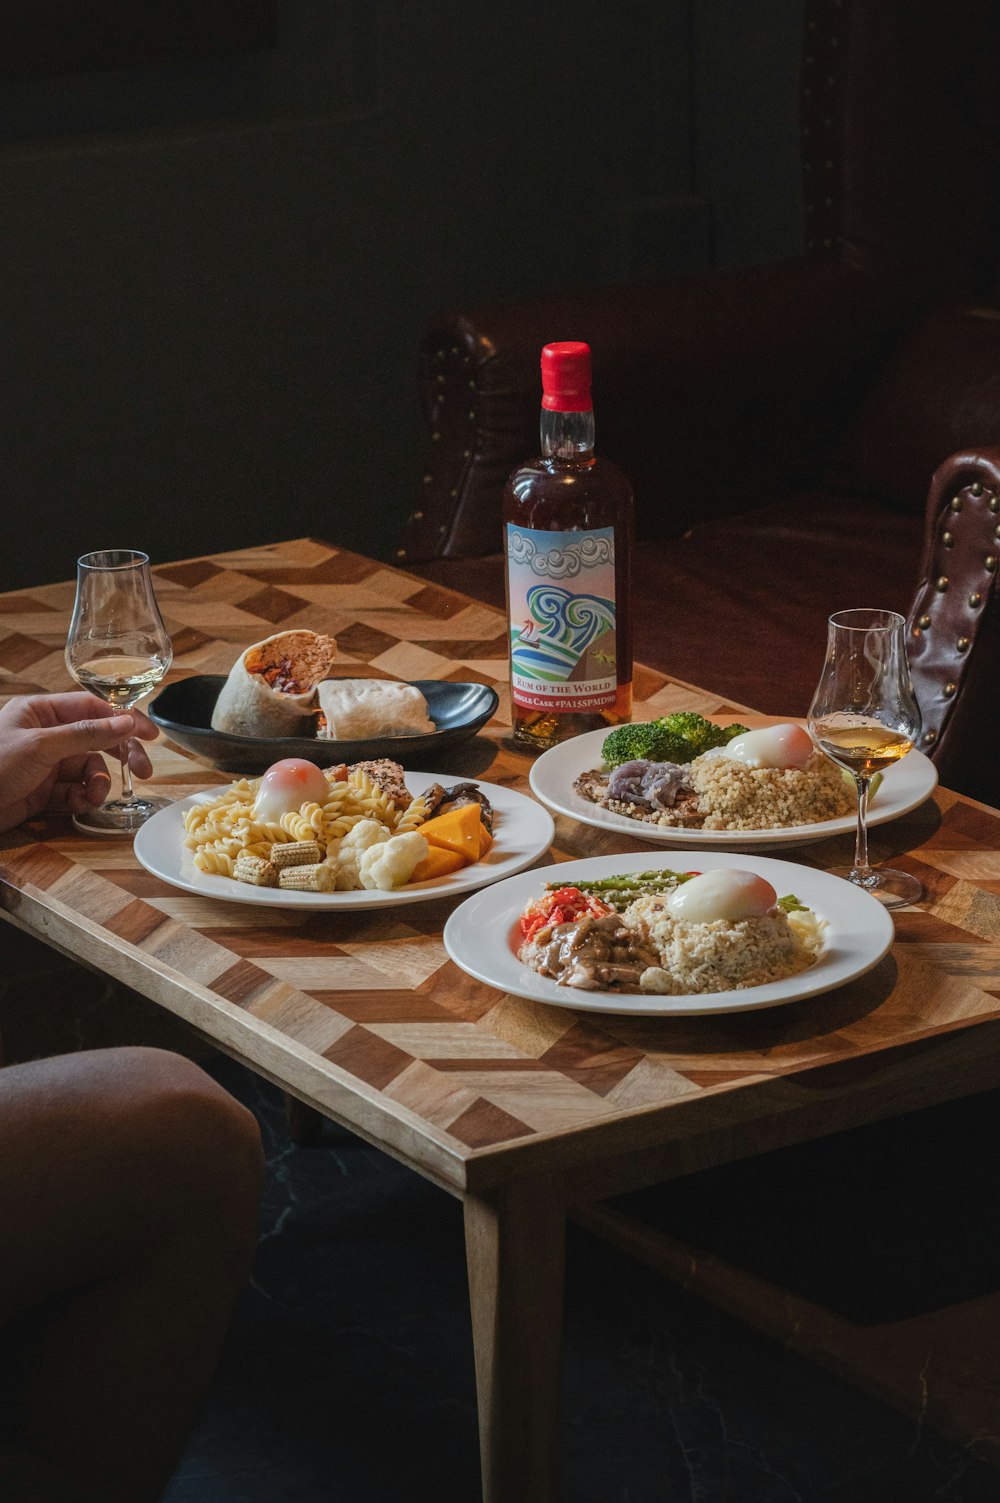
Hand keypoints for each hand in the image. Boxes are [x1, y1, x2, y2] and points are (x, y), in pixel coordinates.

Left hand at [0, 693, 158, 833]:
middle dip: (119, 756)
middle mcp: (46, 735)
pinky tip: (80, 805)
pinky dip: (82, 799)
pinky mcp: (43, 792)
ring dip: (98, 784)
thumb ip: (87, 734)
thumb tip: (127, 722)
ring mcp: (45, 764)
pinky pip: (75, 792)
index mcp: (41, 712)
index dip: (123, 719)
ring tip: (93, 796)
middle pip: (96, 740)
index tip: (150, 734)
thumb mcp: (42, 746)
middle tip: (142, 772)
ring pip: (88, 769)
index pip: (92, 708)